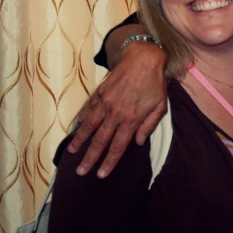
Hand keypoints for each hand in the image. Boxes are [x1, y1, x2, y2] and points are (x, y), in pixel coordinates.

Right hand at [68, 41, 167, 177]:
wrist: (143, 58)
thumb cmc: (154, 83)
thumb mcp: (160, 106)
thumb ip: (149, 125)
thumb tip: (138, 142)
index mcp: (132, 119)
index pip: (118, 147)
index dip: (109, 162)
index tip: (100, 174)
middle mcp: (116, 113)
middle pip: (100, 140)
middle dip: (90, 158)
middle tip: (80, 171)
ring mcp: (105, 102)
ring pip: (89, 126)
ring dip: (80, 140)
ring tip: (72, 152)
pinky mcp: (99, 93)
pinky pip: (87, 109)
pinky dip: (80, 120)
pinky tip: (75, 129)